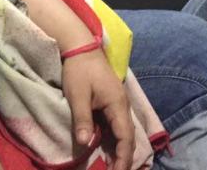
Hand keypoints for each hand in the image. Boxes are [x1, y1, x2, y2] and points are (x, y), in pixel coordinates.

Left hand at [62, 50, 135, 169]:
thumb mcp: (78, 95)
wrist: (81, 47)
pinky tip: (108, 149)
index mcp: (117, 105)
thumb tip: (84, 143)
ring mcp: (118, 104)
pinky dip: (115, 140)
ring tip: (112, 166)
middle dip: (124, 158)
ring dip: (120, 150)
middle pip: (128, 137)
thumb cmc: (79, 70)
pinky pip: (117, 125)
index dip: (123, 157)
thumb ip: (82, 119)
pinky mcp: (111, 102)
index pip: (126, 137)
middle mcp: (122, 106)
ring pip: (124, 132)